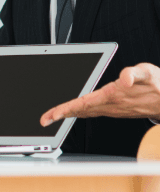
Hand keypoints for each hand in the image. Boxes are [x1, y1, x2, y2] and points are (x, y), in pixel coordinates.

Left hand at [41, 63, 159, 126]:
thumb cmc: (158, 84)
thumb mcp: (148, 72)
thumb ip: (135, 74)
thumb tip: (125, 78)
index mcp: (114, 95)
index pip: (85, 103)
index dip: (67, 108)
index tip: (54, 114)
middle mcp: (111, 105)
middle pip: (80, 110)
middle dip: (61, 114)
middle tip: (44, 119)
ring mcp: (112, 109)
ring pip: (85, 112)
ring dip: (68, 114)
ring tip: (51, 116)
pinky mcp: (114, 109)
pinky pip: (92, 111)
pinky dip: (79, 111)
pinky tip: (71, 111)